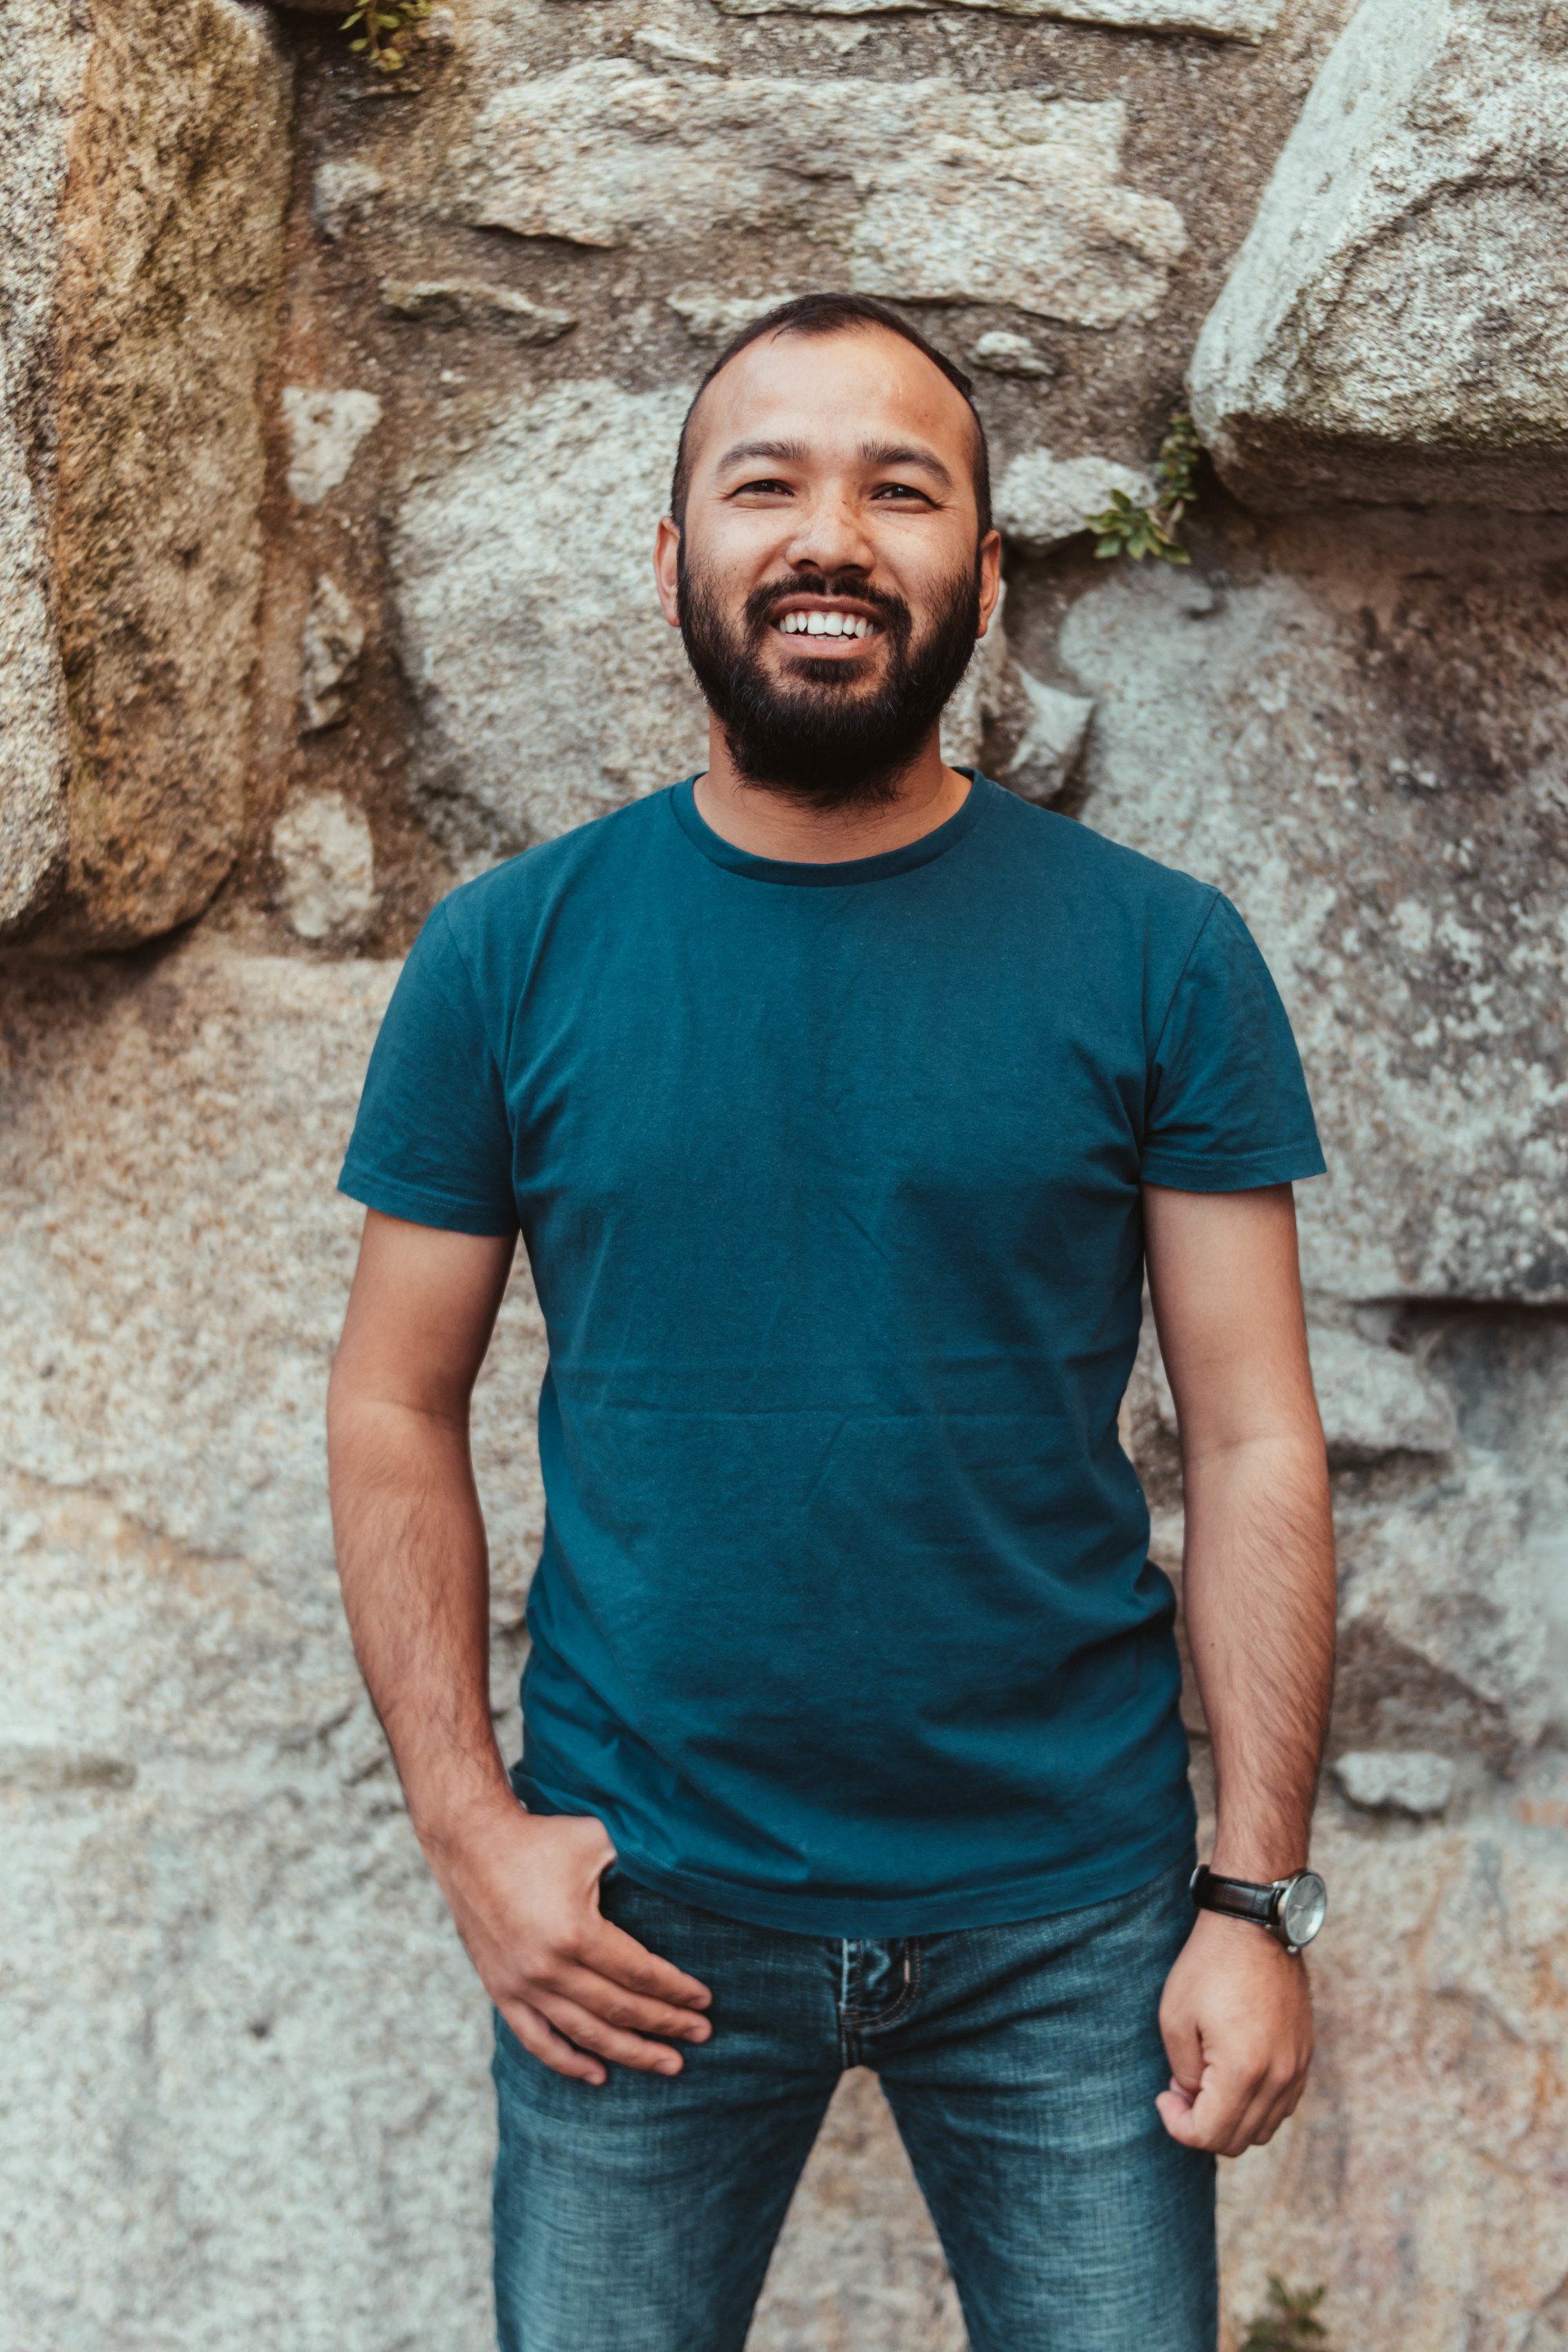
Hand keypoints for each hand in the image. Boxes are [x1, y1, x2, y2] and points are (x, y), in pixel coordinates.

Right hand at [427, 1802, 712, 2085]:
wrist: (471, 1843)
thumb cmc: (541, 1838)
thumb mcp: (595, 1839)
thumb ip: (637, 1859)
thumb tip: (684, 1868)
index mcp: (575, 1932)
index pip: (639, 1973)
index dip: (675, 1990)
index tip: (704, 2001)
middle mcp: (547, 1968)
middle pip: (620, 2010)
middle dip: (666, 2024)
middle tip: (702, 2034)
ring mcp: (521, 1985)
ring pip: (585, 2034)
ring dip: (631, 2053)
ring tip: (669, 2064)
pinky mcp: (501, 1991)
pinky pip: (537, 2040)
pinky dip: (569, 2062)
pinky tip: (599, 2075)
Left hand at [1155, 1908, 1313, 2155]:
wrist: (1254, 1926)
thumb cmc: (1208, 1967)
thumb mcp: (1176, 2019)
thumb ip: (1184, 2074)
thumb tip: (1195, 2100)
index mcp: (1245, 2072)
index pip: (1211, 2135)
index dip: (1178, 2126)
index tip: (1163, 2097)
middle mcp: (1279, 2078)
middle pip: (1239, 2140)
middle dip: (1202, 2126)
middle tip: (1179, 2088)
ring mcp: (1297, 2067)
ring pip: (1264, 2128)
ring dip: (1230, 2118)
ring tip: (1203, 2078)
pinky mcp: (1304, 2055)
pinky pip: (1282, 2104)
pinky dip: (1255, 2105)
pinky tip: (1230, 2073)